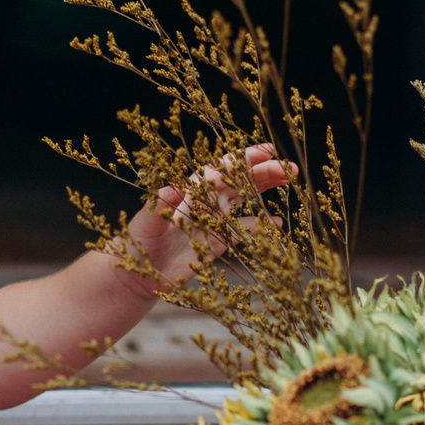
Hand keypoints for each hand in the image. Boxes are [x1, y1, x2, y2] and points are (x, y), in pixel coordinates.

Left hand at [116, 142, 292, 291]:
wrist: (135, 273)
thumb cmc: (137, 243)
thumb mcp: (145, 222)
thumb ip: (158, 205)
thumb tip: (173, 188)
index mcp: (189, 192)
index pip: (221, 170)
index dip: (243, 160)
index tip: (265, 151)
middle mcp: (203, 203)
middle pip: (238, 181)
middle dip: (262, 172)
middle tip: (289, 168)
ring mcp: (211, 222)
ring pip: (243, 199)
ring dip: (264, 190)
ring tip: (288, 181)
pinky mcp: (215, 243)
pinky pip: (240, 231)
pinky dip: (258, 227)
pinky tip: (276, 223)